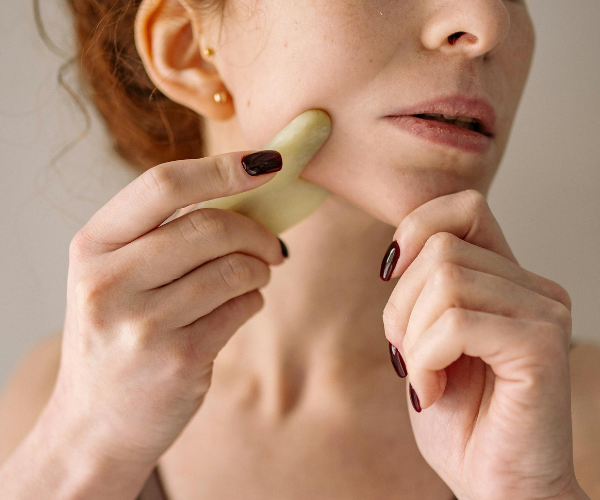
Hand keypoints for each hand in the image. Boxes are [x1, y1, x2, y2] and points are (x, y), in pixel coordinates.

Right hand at [48, 150, 285, 471]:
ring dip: (258, 269)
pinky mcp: (178, 359)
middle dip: (256, 232)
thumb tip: (245, 196)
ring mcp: (143, 324)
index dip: (222, 169)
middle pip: (209, 226)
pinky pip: (241, 307)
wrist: (94, 426)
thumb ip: (164, 236)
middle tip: (273, 245)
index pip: (162, 185)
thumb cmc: (116, 338)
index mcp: (92, 247)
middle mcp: (110, 282)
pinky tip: (239, 307)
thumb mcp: (116, 279)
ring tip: (253, 278)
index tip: (267, 163)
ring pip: (233, 269)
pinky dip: (253, 300)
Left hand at [382, 190, 583, 499]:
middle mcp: (533, 287)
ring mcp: (543, 312)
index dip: (416, 228)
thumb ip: (423, 291)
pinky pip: (456, 322)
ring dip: (411, 336)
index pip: (463, 207)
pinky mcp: (541, 346)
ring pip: (445, 280)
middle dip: (401, 306)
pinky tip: (432, 390)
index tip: (390, 273)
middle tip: (408, 356)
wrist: (495, 486)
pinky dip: (425, 357)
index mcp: (505, 279)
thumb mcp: (424, 339)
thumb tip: (398, 251)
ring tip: (423, 376)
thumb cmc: (460, 418)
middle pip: (440, 249)